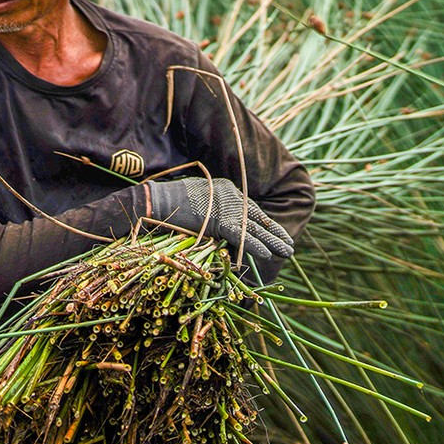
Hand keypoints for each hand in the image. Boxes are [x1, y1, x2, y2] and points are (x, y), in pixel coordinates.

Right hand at [143, 177, 293, 268]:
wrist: (155, 203)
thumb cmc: (168, 205)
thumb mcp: (196, 204)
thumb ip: (212, 212)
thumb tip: (220, 228)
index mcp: (225, 189)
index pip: (248, 208)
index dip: (263, 223)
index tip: (274, 232)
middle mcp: (230, 195)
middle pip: (257, 217)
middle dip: (273, 232)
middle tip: (288, 244)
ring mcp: (226, 207)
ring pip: (254, 227)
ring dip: (272, 241)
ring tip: (288, 251)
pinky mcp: (220, 220)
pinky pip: (242, 236)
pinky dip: (256, 246)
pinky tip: (269, 255)